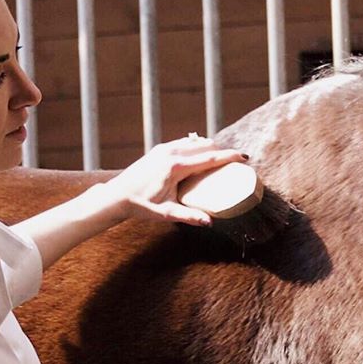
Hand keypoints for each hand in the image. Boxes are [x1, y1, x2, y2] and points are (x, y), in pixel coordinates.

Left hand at [104, 134, 249, 227]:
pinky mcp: (160, 149)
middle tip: (236, 161)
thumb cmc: (141, 205)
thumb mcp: (166, 213)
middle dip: (222, 150)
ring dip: (210, 146)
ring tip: (222, 156)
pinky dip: (197, 146)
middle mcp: (171, 153)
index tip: (245, 157)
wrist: (118, 195)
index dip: (229, 156)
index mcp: (176, 167)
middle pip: (205, 145)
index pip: (209, 158)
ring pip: (195, 141)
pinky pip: (185, 143)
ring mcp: (164, 149)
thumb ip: (188, 216)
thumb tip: (210, 222)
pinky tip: (202, 152)